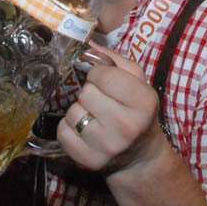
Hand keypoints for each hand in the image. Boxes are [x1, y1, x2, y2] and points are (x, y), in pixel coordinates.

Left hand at [56, 43, 167, 175]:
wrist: (140, 156)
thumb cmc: (138, 111)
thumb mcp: (138, 82)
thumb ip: (114, 60)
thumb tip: (86, 44)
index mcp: (143, 101)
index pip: (103, 75)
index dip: (97, 73)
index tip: (101, 78)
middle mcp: (126, 126)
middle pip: (86, 93)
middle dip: (89, 91)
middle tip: (99, 99)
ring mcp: (107, 146)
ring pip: (72, 112)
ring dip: (78, 109)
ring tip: (92, 114)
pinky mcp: (90, 161)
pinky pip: (62, 133)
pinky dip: (68, 127)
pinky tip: (82, 129)